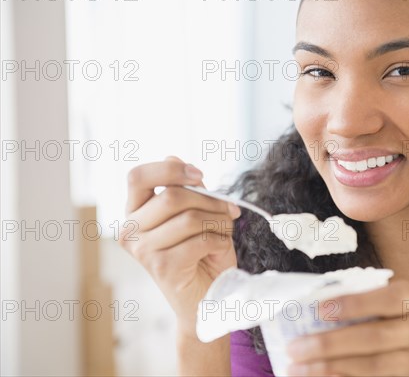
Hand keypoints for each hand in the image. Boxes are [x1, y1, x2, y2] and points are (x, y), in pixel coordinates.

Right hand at [119, 156, 240, 335]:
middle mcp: (130, 231)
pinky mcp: (162, 267)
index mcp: (134, 213)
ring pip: (189, 217)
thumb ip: (185, 189)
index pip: (137, 176)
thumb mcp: (196, 215)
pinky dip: (219, 241)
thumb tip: (172, 157)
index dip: (170, 169)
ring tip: (224, 233)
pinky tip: (217, 250)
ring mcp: (143, 251)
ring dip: (219, 222)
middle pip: (172, 195)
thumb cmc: (202, 254)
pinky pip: (200, 240)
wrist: (207, 299)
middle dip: (210, 200)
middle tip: (230, 210)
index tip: (199, 175)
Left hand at [286, 280, 408, 375]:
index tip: (319, 309)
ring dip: (332, 369)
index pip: (384, 299)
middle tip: (295, 347)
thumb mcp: (408, 305)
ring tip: (299, 369)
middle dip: (330, 345)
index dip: (352, 304)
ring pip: (372, 368)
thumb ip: (373, 301)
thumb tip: (320, 306)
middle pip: (373, 338)